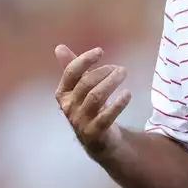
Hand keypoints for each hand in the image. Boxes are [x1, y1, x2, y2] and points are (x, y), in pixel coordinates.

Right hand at [54, 44, 131, 158]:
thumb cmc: (89, 108)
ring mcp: (80, 121)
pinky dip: (118, 103)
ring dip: (112, 82)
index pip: (71, 73)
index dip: (85, 60)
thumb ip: (72, 68)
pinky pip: (107, 116)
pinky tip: (128, 93)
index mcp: (63, 94)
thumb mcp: (80, 88)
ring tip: (124, 73)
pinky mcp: (94, 132)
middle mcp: (68, 107)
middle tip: (120, 68)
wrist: (98, 140)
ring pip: (96, 97)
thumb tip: (59, 47)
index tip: (100, 51)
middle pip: (86, 83)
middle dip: (104, 72)